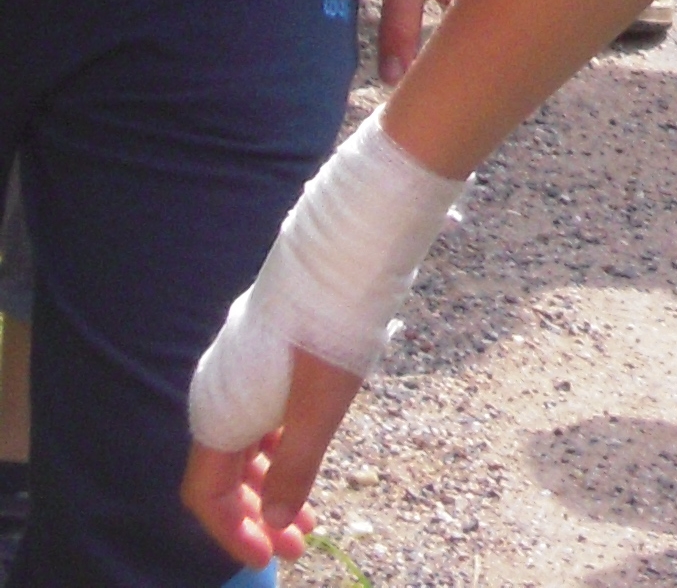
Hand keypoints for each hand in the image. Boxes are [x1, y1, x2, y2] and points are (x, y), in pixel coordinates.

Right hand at [181, 346, 357, 566]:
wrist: (344, 247)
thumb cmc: (330, 328)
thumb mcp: (319, 407)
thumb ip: (296, 467)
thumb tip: (279, 520)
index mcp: (219, 413)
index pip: (206, 494)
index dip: (232, 531)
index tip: (267, 559)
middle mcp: (220, 393)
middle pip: (225, 474)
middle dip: (259, 515)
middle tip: (298, 545)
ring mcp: (242, 369)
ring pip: (246, 444)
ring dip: (273, 484)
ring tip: (309, 516)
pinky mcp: (265, 350)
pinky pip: (261, 414)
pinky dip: (280, 446)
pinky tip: (306, 454)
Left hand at [378, 0, 516, 84]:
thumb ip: (399, 25)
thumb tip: (392, 81)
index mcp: (480, 7)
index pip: (465, 69)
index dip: (444, 93)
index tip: (422, 113)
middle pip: (485, 54)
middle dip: (462, 75)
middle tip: (435, 97)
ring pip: (494, 30)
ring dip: (472, 47)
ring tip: (447, 68)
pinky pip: (500, 8)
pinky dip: (482, 20)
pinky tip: (466, 23)